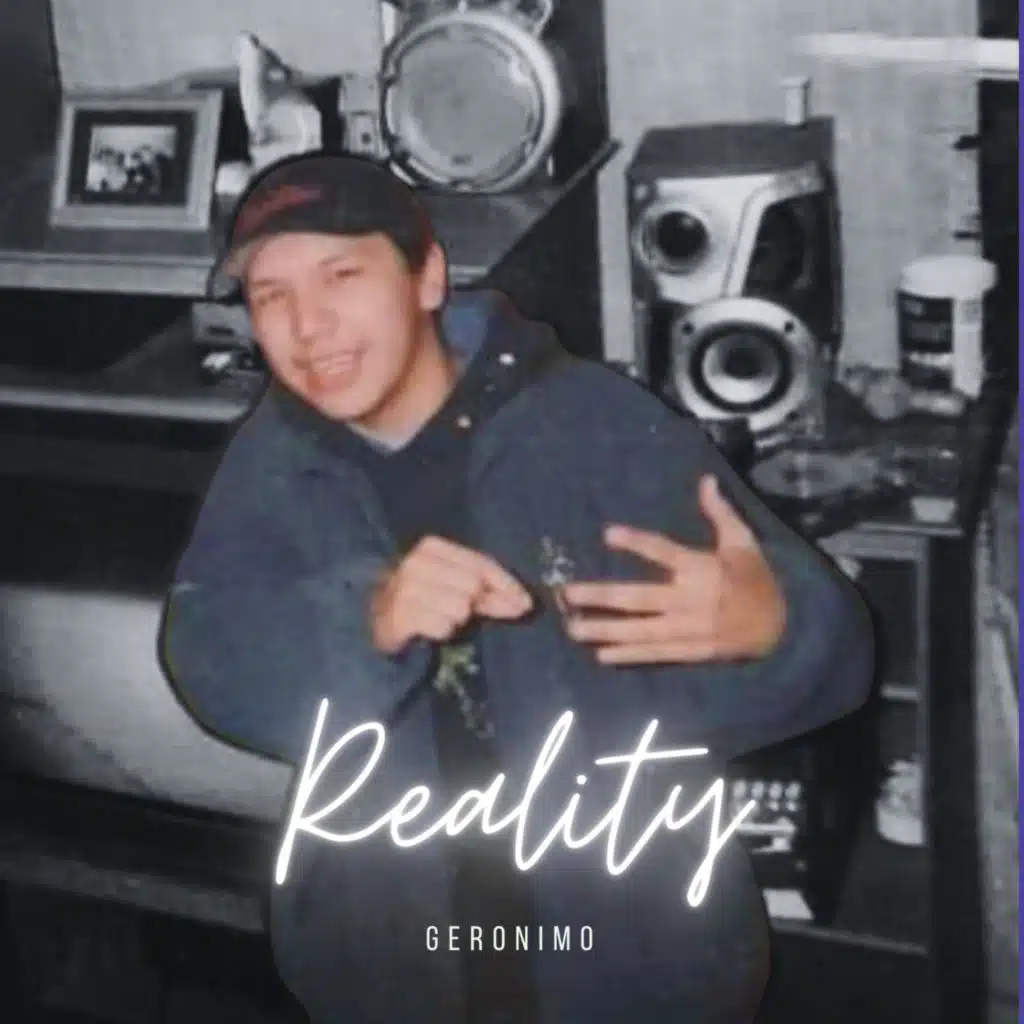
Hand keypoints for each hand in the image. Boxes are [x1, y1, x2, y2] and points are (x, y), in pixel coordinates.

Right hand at [370, 536, 532, 653]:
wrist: (378, 616)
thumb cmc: (424, 597)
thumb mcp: (456, 585)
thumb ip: (488, 590)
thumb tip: (524, 603)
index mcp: (433, 546)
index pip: (481, 564)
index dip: (507, 585)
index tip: (526, 604)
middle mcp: (417, 562)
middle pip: (473, 586)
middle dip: (480, 604)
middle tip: (473, 613)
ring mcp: (405, 588)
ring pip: (459, 608)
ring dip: (457, 619)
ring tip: (442, 616)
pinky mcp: (399, 615)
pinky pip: (442, 627)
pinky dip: (442, 631)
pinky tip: (429, 627)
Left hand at [561, 475, 785, 664]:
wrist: (784, 628)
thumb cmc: (757, 579)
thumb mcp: (744, 542)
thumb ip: (720, 513)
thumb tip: (705, 480)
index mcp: (703, 568)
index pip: (664, 551)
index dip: (637, 542)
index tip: (608, 533)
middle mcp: (692, 600)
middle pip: (640, 598)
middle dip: (601, 596)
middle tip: (568, 593)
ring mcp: (689, 629)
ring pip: (640, 630)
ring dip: (605, 630)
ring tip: (572, 628)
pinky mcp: (691, 651)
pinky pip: (655, 654)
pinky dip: (629, 655)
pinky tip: (602, 655)